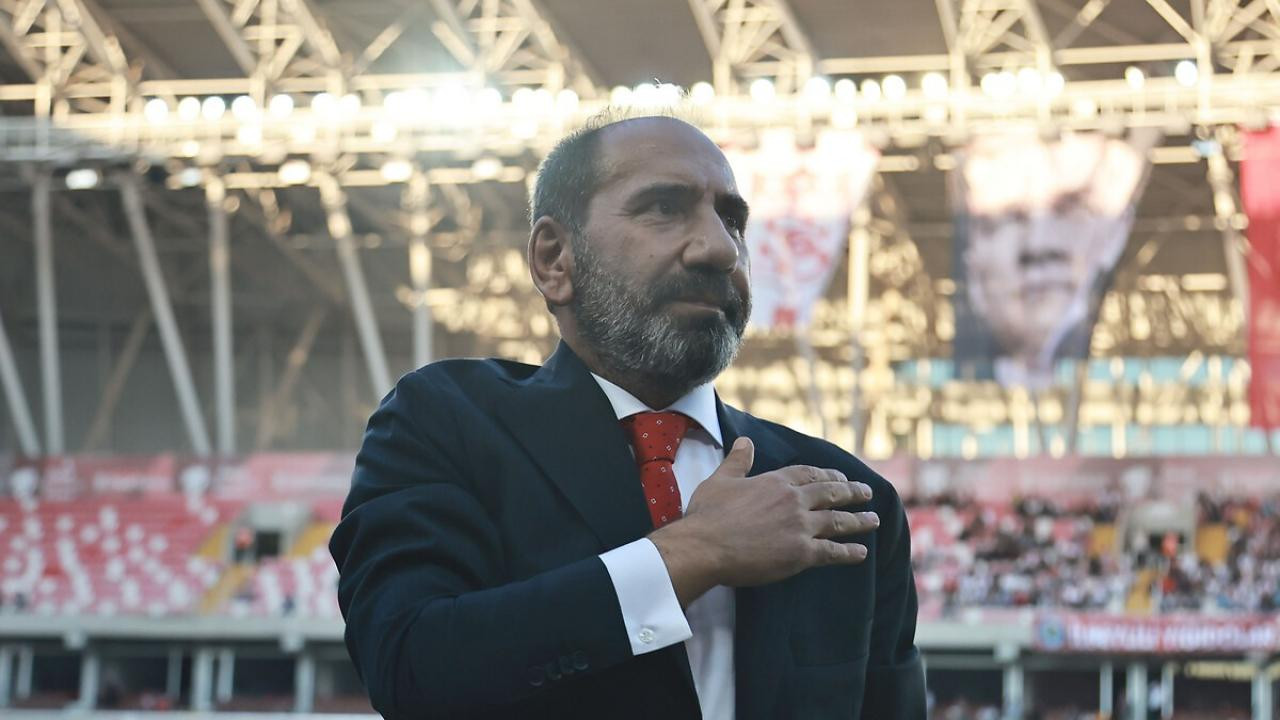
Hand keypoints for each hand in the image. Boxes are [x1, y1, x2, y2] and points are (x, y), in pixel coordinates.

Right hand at [648, 437, 876, 606]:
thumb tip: (745, 441)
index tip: (840, 478)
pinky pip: (832, 552)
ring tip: (873, 519)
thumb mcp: (720, 480)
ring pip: (838, 521)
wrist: (705, 546)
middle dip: (852, 492)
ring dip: (859, 520)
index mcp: (775, 482)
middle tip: (867, 493)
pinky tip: (861, 553)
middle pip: (830, 493)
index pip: (809, 474)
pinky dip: (849, 552)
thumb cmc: (708, 515)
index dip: (827, 475)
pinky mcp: (801, 554)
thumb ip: (737, 461)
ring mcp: (800, 527)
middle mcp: (793, 501)